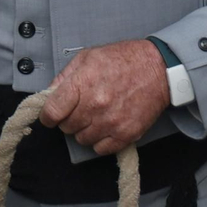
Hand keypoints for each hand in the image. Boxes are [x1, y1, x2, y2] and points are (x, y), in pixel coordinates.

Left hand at [39, 39, 170, 155]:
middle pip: (66, 127)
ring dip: (84, 130)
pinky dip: (100, 141)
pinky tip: (105, 126)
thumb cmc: (125, 59)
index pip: (52, 111)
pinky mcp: (126, 134)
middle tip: (80, 108)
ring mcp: (111, 122)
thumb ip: (66, 76)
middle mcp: (95, 105)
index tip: (50, 115)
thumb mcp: (89, 56)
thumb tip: (50, 93)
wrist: (159, 68)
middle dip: (69, 119)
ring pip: (82, 140)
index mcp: (83, 84)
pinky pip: (100, 149)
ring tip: (95, 116)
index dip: (47, 115)